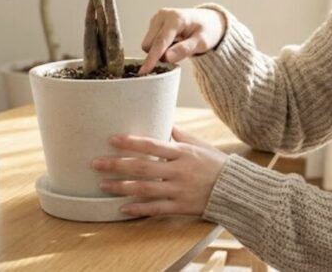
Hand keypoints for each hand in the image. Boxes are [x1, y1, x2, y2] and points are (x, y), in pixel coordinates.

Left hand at [92, 126, 228, 216]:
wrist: (235, 189)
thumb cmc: (217, 164)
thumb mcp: (201, 146)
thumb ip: (182, 136)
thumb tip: (165, 122)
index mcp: (183, 153)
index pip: (152, 145)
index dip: (131, 142)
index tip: (112, 139)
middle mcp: (179, 170)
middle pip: (143, 167)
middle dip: (117, 165)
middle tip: (96, 163)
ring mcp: (179, 189)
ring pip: (145, 189)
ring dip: (122, 187)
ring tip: (103, 185)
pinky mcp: (181, 206)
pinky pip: (156, 208)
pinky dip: (139, 209)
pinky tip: (123, 208)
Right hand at [138, 7, 226, 75]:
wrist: (208, 21)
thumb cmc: (207, 31)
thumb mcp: (202, 42)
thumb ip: (185, 49)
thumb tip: (166, 58)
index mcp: (176, 18)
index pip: (160, 41)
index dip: (152, 58)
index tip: (144, 71)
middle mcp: (163, 15)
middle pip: (150, 44)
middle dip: (159, 55)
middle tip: (179, 53)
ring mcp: (157, 18)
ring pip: (148, 44)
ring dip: (159, 51)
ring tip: (177, 45)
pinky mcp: (154, 23)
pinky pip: (151, 42)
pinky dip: (160, 47)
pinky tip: (173, 42)